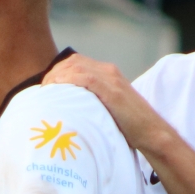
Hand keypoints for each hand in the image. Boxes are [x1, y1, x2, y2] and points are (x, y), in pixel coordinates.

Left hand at [44, 54, 171, 158]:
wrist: (151, 132)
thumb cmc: (129, 126)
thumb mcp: (108, 107)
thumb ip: (93, 101)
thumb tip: (70, 109)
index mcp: (108, 73)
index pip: (76, 62)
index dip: (58, 70)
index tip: (47, 86)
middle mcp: (109, 71)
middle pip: (72, 61)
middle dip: (54, 73)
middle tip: (43, 90)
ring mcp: (111, 79)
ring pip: (76, 67)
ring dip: (57, 77)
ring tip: (47, 91)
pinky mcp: (112, 91)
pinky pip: (85, 78)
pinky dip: (68, 80)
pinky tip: (58, 89)